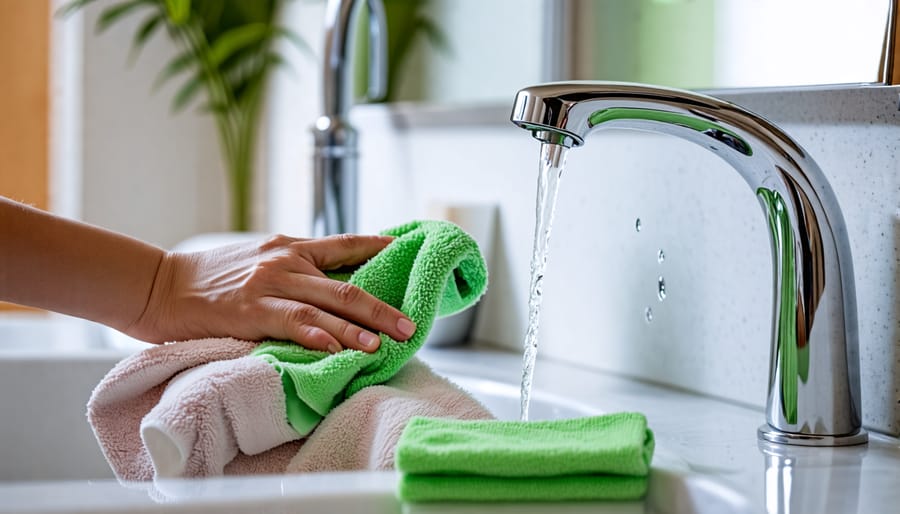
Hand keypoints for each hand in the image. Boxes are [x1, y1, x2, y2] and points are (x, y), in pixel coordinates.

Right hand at [126, 234, 416, 352]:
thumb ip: (294, 268)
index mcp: (290, 247)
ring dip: (357, 327)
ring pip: (325, 306)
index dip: (379, 245)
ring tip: (383, 344)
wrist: (160, 285)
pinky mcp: (249, 311)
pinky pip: (290, 322)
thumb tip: (333, 283)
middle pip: (346, 283)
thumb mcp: (258, 260)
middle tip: (409, 324)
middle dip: (381, 307)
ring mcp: (268, 285)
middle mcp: (286, 262)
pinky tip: (335, 349)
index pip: (345, 243)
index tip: (408, 251)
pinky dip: (316, 336)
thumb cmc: (211, 279)